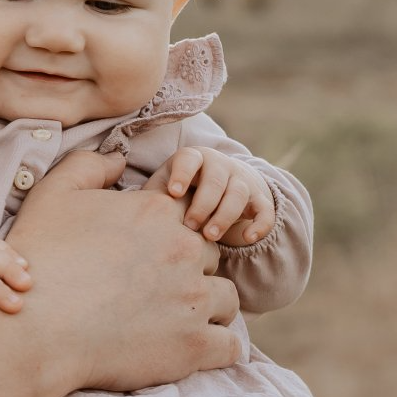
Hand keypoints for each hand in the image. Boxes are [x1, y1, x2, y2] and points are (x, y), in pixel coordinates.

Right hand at [9, 150, 237, 392]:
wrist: (35, 326)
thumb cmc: (40, 258)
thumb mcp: (53, 193)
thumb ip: (89, 165)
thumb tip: (119, 161)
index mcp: (157, 211)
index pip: (191, 212)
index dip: (172, 229)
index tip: (147, 251)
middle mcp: (184, 250)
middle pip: (211, 255)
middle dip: (189, 268)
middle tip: (152, 287)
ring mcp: (194, 299)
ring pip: (226, 299)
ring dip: (204, 307)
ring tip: (169, 319)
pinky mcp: (196, 346)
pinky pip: (230, 346)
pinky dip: (213, 347)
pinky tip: (183, 346)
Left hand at [148, 147, 274, 246]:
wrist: (220, 188)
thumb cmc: (181, 190)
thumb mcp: (165, 187)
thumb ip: (152, 194)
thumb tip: (131, 209)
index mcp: (193, 158)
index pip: (189, 159)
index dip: (182, 174)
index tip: (173, 193)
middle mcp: (219, 165)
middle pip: (216, 179)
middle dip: (203, 203)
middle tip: (191, 226)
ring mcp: (241, 180)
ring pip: (239, 193)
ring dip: (225, 215)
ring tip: (210, 236)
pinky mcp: (259, 199)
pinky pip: (265, 209)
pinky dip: (260, 224)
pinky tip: (247, 238)